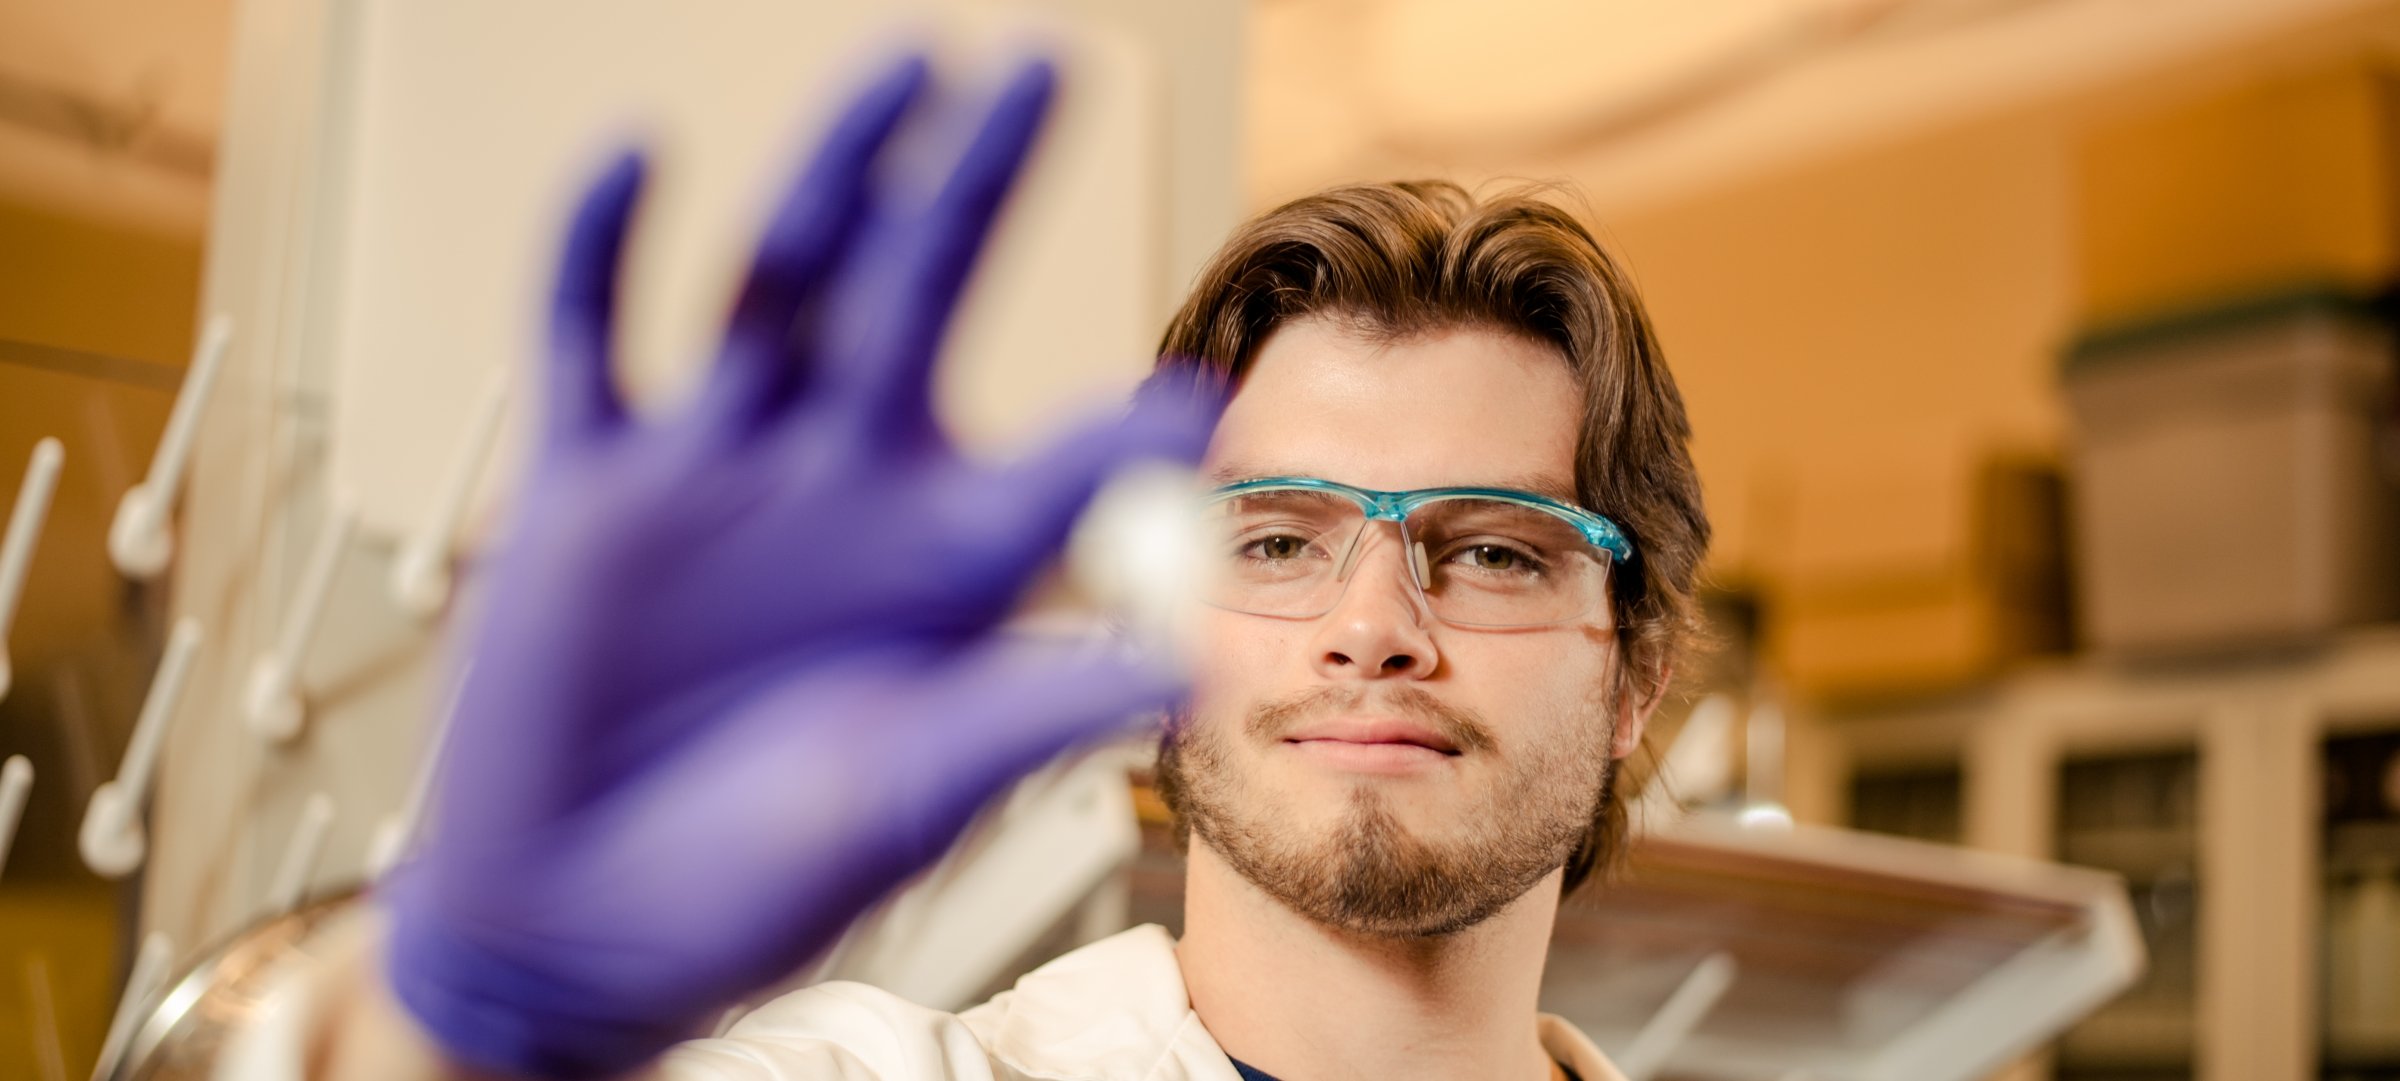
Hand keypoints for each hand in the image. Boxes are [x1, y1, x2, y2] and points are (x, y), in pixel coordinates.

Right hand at [380, 54, 1221, 1079]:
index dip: (1117, 433)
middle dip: (975, 192)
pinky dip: (602, 250)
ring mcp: (715, 472)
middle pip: (917, 302)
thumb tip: (1178, 679)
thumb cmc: (752, 882)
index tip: (1188, 398)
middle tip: (1040, 80)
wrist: (575, 928)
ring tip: (898, 79)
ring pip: (776, 285)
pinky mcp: (590, 485)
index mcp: (941, 566)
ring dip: (829, 178)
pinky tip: (639, 159)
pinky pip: (591, 339)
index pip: (1052, 465)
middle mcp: (839, 490)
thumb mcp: (905, 800)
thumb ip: (1024, 721)